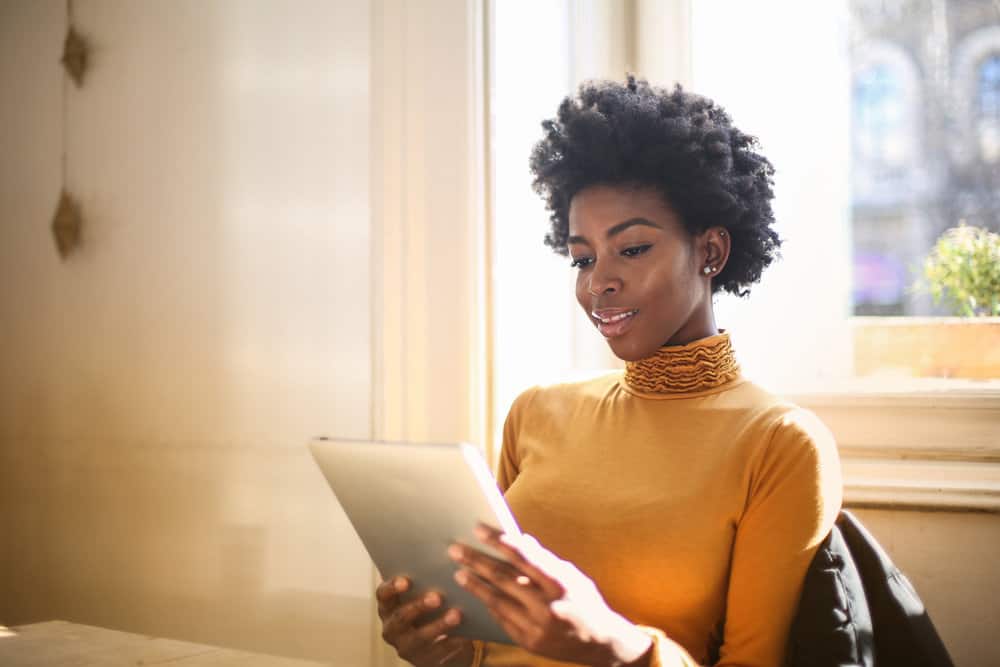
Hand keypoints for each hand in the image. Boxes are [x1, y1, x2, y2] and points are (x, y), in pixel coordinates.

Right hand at [375, 576, 474, 665]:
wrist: (437, 641)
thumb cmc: (430, 605)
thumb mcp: (421, 592)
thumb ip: (424, 577)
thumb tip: (443, 551)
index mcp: (388, 606)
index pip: (383, 595)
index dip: (392, 588)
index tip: (407, 580)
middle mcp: (392, 628)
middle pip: (401, 617)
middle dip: (419, 606)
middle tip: (438, 596)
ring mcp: (406, 647)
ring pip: (419, 637)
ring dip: (438, 625)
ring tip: (457, 614)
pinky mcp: (423, 661)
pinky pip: (437, 654)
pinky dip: (451, 643)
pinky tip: (465, 635)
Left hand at [448, 524, 651, 666]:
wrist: (602, 643)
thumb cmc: (587, 602)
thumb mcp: (573, 576)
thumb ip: (546, 560)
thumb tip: (520, 540)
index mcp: (560, 584)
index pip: (524, 557)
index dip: (500, 541)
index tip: (478, 529)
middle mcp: (547, 606)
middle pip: (504, 579)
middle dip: (477, 562)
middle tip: (456, 549)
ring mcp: (537, 627)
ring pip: (498, 601)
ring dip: (476, 585)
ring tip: (459, 572)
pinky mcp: (529, 642)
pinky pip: (502, 620)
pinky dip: (489, 605)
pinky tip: (478, 594)